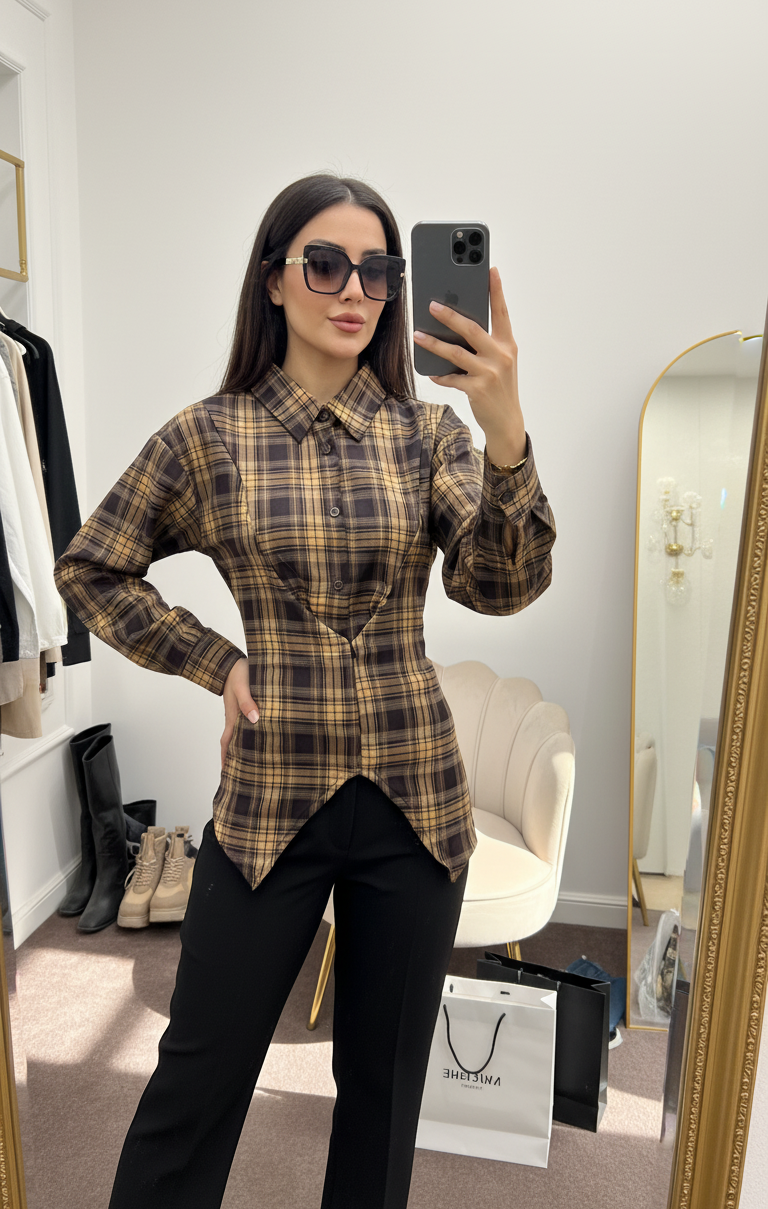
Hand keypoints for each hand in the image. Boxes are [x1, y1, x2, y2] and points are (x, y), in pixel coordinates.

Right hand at [221, 657, 258, 768]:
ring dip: (243, 748)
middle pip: (233, 744)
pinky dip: (249, 734)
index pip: (227, 744)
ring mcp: (239, 714)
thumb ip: (248, 702)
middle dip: (236, 759)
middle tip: (242, 775)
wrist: (231, 661)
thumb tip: (255, 719)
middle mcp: (235, 719)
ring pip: (239, 735)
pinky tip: (258, 736)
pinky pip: (245, 725)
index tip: (228, 775)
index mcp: (233, 717)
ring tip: (252, 761)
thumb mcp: (243, 686)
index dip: (227, 759)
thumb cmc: (238, 672)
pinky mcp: (244, 708)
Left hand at [413, 266, 525, 465]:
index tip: (491, 269)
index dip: (496, 290)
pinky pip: (452, 378)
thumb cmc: (499, 386)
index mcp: (507, 344)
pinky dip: (440, 374)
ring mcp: (490, 373)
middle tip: (431, 305)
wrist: (506, 421)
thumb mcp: (500, 362)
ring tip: (418, 335)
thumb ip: (485, 344)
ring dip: (434, 343)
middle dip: (450, 316)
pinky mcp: (478, 390)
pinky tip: (431, 371)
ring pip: (456, 353)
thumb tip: (456, 326)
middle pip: (471, 329)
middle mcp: (501, 355)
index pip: (501, 312)